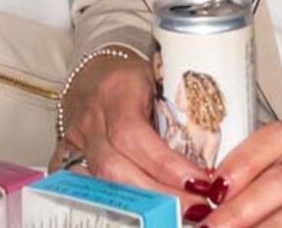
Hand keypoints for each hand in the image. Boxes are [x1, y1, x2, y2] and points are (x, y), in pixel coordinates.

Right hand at [59, 52, 202, 199]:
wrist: (94, 69)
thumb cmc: (134, 74)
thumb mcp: (161, 79)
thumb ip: (180, 109)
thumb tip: (214, 150)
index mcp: (116, 90)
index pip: (133, 134)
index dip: (165, 164)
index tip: (199, 182)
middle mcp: (91, 117)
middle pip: (115, 167)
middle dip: (158, 194)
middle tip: (195, 208)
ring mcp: (76, 139)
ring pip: (101, 182)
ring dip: (142, 204)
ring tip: (177, 214)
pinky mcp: (67, 156)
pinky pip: (86, 187)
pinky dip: (116, 202)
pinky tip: (143, 211)